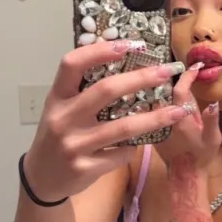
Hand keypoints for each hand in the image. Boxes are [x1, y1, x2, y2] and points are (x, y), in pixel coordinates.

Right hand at [24, 41, 190, 202]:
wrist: (43, 178)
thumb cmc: (59, 134)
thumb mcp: (62, 108)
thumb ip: (84, 89)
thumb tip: (121, 57)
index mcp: (56, 97)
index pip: (72, 64)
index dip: (100, 50)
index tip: (130, 44)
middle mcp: (63, 119)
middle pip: (105, 90)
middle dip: (141, 78)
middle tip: (167, 71)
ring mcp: (74, 145)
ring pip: (123, 127)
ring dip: (155, 117)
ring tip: (178, 111)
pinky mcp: (85, 168)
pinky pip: (122, 153)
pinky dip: (135, 145)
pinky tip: (143, 141)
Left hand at [155, 67, 221, 170]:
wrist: (184, 173)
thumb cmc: (201, 156)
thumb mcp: (212, 139)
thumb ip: (212, 120)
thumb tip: (213, 103)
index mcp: (179, 119)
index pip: (179, 91)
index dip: (187, 76)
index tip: (195, 66)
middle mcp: (163, 118)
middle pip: (160, 90)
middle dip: (166, 75)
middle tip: (174, 62)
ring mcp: (154, 121)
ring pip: (152, 97)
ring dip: (157, 84)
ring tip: (162, 69)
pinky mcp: (149, 126)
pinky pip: (148, 107)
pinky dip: (151, 96)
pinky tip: (153, 87)